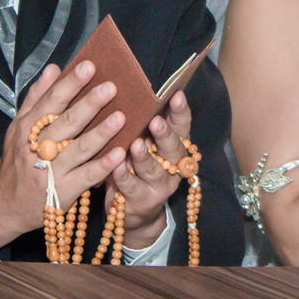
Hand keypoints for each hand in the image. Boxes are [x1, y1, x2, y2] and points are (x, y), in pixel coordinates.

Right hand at [0, 62, 128, 251]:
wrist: (3, 205)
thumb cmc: (16, 161)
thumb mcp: (18, 127)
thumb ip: (37, 97)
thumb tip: (53, 68)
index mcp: (27, 128)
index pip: (51, 101)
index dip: (70, 83)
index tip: (89, 66)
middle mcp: (37, 148)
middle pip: (65, 123)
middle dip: (89, 104)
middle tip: (110, 87)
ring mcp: (49, 171)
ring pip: (78, 149)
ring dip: (100, 133)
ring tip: (120, 117)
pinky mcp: (62, 192)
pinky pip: (86, 177)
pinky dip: (103, 165)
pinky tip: (120, 153)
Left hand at [106, 90, 195, 248]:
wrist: (133, 211)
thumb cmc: (134, 164)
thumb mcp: (142, 142)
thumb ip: (140, 123)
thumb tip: (128, 87)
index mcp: (174, 146)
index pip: (182, 126)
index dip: (180, 111)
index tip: (176, 94)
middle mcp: (172, 166)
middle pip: (174, 149)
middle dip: (165, 134)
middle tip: (155, 122)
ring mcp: (159, 186)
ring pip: (154, 170)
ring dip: (144, 157)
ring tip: (136, 145)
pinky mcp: (142, 202)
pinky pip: (132, 187)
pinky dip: (124, 176)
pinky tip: (116, 166)